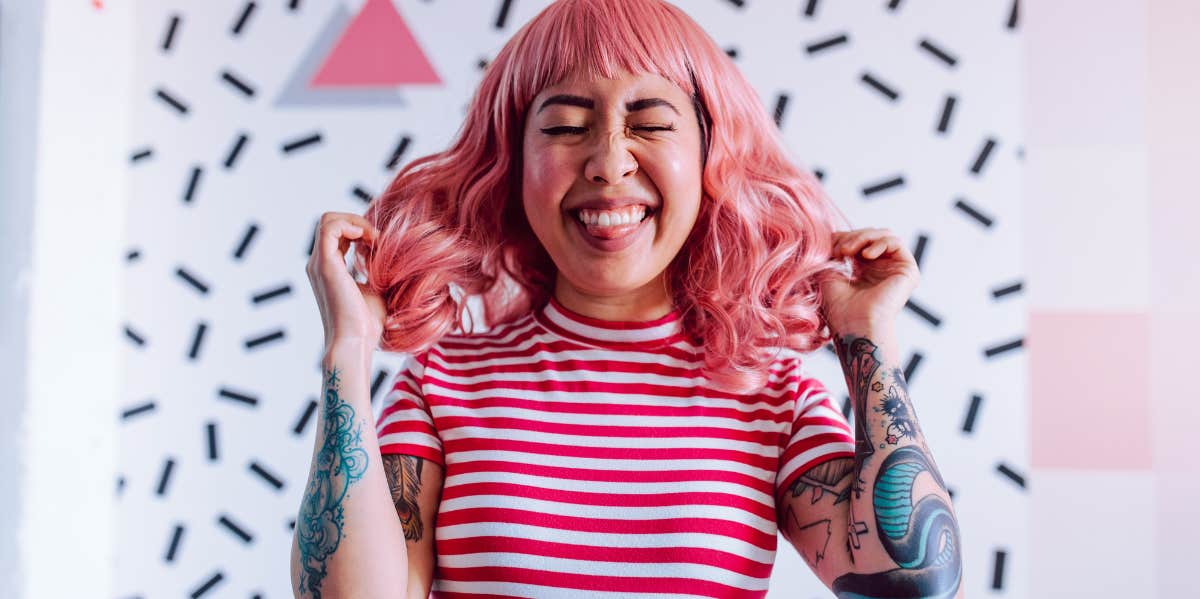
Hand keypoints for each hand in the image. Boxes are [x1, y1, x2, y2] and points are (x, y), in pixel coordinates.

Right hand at [306, 211, 385, 349]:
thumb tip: (390, 256)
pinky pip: (330, 228)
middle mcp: (319, 263)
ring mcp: (320, 263)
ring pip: (328, 220)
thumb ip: (373, 270)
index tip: (380, 243)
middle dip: (357, 221)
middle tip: (378, 238)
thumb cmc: (366, 323)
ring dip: (356, 221)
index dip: (359, 228)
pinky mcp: (325, 265)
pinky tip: (368, 239)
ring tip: (374, 238)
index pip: (337, 232)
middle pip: (331, 221)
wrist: (356, 342)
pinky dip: (351, 225)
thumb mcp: (373, 288)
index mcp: (329, 268)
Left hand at [819, 228, 919, 332]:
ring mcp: (895, 269)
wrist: (854, 326)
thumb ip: (833, 251)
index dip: (843, 237)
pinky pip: (895, 242)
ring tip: (848, 251)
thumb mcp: (830, 272)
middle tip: (839, 249)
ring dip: (863, 237)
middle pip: (871, 235)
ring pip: (883, 235)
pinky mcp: (908, 271)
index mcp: (864, 270)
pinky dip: (879, 242)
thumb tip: (833, 233)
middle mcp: (882, 268)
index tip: (829, 247)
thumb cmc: (839, 307)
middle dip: (853, 237)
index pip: (858, 240)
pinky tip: (865, 255)